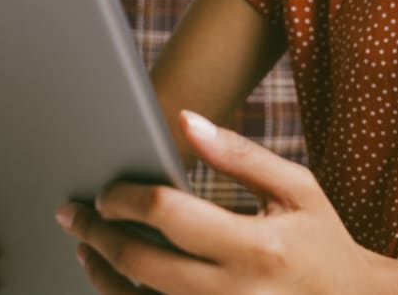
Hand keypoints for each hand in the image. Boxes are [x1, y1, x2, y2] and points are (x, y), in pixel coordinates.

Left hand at [56, 110, 382, 293]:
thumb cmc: (323, 243)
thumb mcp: (297, 188)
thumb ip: (240, 154)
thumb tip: (185, 121)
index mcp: (256, 246)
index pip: (168, 215)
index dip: (126, 198)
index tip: (108, 190)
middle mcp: (233, 293)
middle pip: (140, 264)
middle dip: (97, 234)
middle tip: (74, 213)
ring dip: (101, 273)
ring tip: (87, 246)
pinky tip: (115, 281)